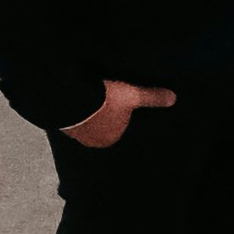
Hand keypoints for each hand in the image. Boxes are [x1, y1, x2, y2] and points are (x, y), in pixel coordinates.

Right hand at [59, 78, 173, 151]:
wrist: (70, 98)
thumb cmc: (104, 101)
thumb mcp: (133, 95)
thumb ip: (152, 98)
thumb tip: (173, 98)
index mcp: (111, 138)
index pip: (119, 125)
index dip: (119, 111)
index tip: (117, 98)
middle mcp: (93, 140)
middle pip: (101, 124)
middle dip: (102, 112)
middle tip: (104, 94)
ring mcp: (74, 132)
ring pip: (85, 120)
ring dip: (87, 110)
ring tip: (89, 93)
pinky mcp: (61, 122)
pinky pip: (71, 114)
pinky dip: (74, 107)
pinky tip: (75, 95)